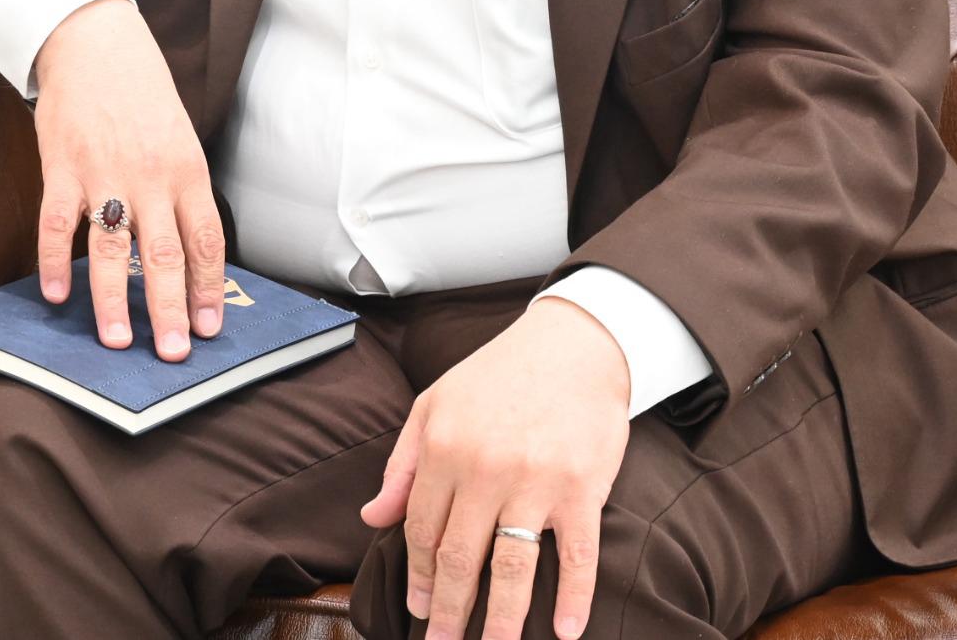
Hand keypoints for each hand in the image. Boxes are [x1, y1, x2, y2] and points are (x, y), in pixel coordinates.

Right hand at [31, 0, 227, 361]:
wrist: (96, 42)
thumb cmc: (143, 96)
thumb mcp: (179, 139)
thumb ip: (181, 194)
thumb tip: (189, 258)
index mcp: (187, 171)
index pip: (205, 240)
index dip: (208, 288)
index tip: (210, 328)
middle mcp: (150, 176)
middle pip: (164, 253)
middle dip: (169, 309)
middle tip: (172, 354)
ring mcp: (104, 173)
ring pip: (111, 248)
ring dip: (113, 299)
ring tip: (115, 341)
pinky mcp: (62, 167)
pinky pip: (57, 223)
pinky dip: (54, 261)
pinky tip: (56, 295)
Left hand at [358, 298, 630, 639]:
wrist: (575, 344)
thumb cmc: (499, 375)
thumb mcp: (435, 406)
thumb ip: (403, 465)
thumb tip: (372, 517)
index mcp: (445, 449)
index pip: (422, 530)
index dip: (419, 576)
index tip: (419, 608)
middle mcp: (487, 469)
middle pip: (461, 560)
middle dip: (449, 611)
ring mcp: (537, 483)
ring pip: (512, 569)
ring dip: (501, 621)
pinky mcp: (583, 490)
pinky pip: (577, 556)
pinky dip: (574, 597)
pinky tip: (567, 630)